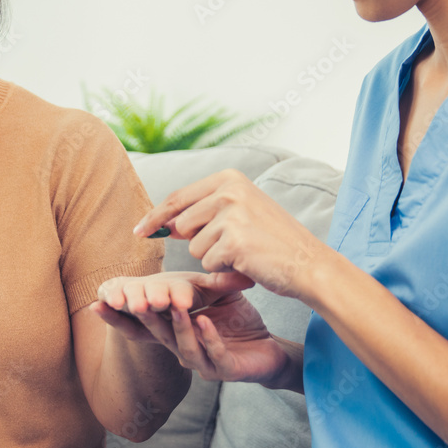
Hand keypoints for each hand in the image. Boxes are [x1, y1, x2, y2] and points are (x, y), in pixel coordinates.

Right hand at [92, 271, 291, 385]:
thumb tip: (183, 245)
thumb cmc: (238, 323)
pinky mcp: (225, 369)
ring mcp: (202, 361)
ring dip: (177, 325)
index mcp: (174, 330)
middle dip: (141, 316)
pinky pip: (213, 354)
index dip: (119, 315)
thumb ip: (198, 278)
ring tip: (174, 304)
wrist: (271, 350)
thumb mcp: (216, 294)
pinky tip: (205, 322)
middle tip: (130, 299)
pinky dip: (208, 338)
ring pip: (182, 346)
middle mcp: (182, 349)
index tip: (99, 299)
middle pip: (154, 334)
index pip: (140, 324)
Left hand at [133, 170, 326, 298]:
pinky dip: (225, 270)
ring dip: (214, 257)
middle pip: (182, 225)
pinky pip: (209, 262)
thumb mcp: (242, 211)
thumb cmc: (273, 241)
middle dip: (197, 242)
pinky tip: (248, 263)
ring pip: (194, 247)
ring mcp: (231, 214)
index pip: (178, 198)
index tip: (139, 232)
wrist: (308, 263)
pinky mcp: (234, 241)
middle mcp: (229, 190)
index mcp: (229, 178)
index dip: (155, 217)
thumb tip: (165, 224)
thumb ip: (205, 210)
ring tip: (244, 253)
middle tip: (231, 246)